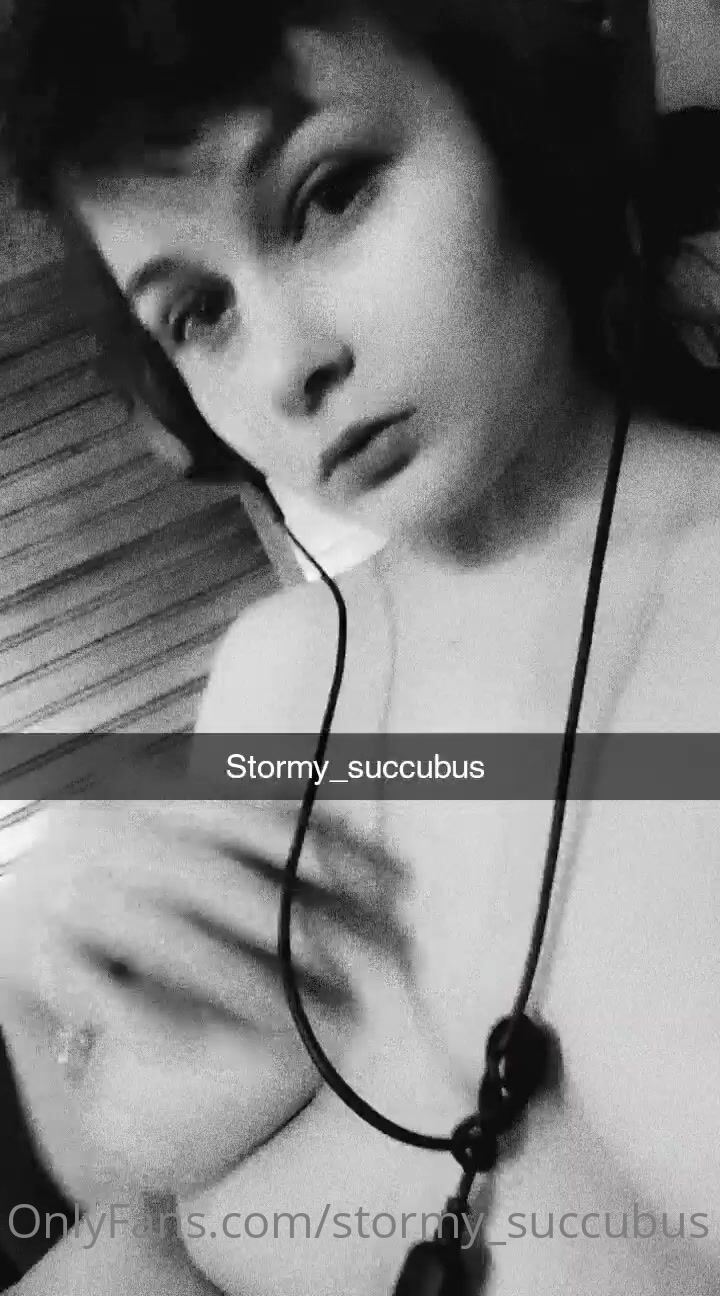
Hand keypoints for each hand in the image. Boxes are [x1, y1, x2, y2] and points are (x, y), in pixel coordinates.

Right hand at [0, 792, 408, 1203]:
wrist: (15, 915)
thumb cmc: (124, 876)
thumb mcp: (181, 838)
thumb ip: (256, 835)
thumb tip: (366, 852)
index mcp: (150, 795)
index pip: (250, 815)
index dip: (327, 849)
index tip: (394, 886)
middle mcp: (109, 833)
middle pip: (215, 878)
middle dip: (294, 928)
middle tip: (358, 969)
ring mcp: (69, 892)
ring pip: (167, 939)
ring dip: (241, 984)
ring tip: (300, 1023)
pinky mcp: (39, 955)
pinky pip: (97, 991)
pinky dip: (145, 1016)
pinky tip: (194, 1043)